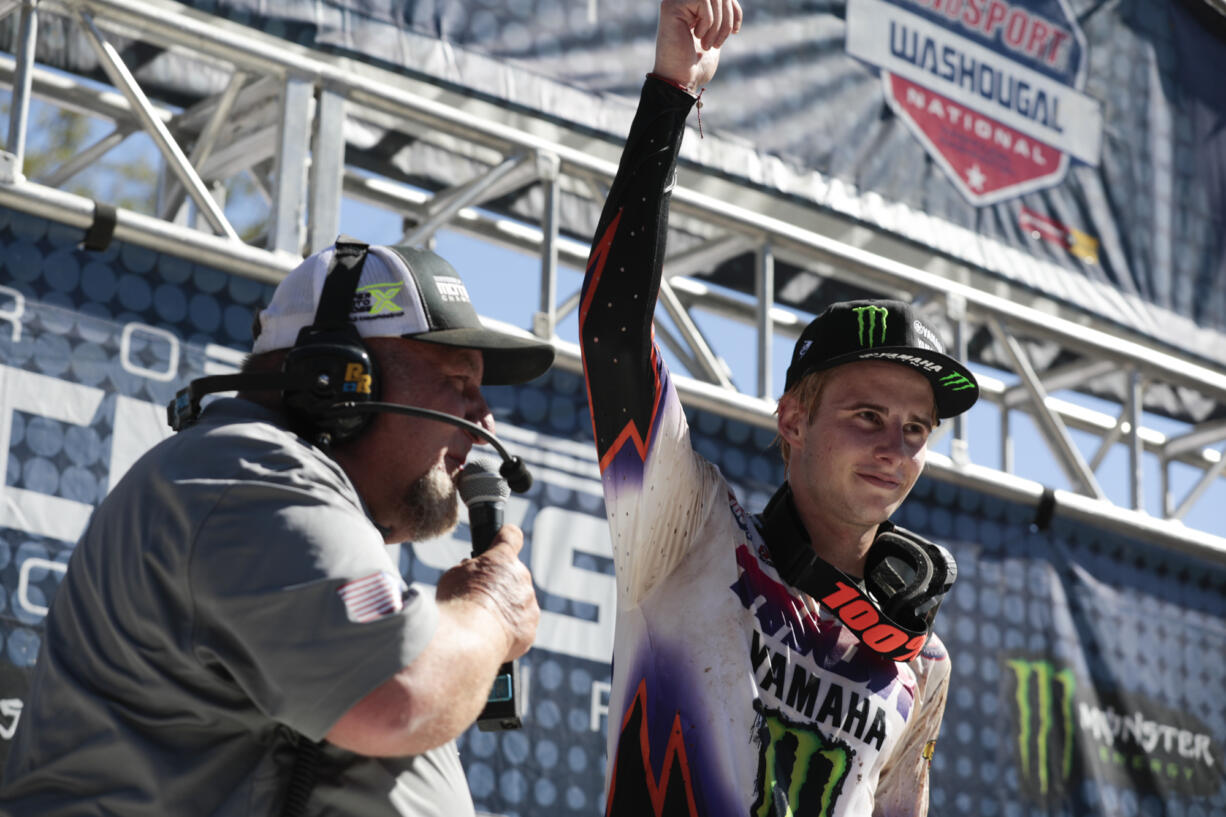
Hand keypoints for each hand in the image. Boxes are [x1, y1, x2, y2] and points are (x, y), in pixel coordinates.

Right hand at [435, 524, 539, 661]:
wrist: (468, 637)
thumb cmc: (456, 603)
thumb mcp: (454, 575)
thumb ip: (470, 569)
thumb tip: (473, 571)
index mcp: (503, 558)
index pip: (512, 536)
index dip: (506, 540)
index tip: (502, 543)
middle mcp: (521, 577)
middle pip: (513, 577)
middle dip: (500, 585)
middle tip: (479, 599)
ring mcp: (529, 604)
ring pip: (519, 603)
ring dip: (505, 610)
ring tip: (482, 623)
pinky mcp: (529, 629)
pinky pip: (520, 627)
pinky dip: (508, 632)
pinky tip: (490, 637)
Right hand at [653, 0, 742, 91]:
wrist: (680, 81)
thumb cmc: (696, 65)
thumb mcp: (715, 34)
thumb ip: (720, 15)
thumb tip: (731, 2)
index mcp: (691, 6)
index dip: (734, 10)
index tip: (735, 31)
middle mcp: (681, 0)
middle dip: (726, 19)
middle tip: (718, 44)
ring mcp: (674, 1)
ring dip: (717, 25)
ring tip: (708, 45)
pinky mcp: (671, 6)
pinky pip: (703, 1)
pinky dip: (708, 22)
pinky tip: (696, 36)